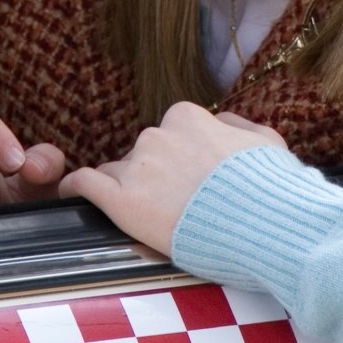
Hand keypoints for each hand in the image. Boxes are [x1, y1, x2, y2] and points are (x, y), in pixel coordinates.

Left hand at [59, 102, 285, 254]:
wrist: (268, 225)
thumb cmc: (272, 187)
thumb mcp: (266, 142)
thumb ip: (237, 127)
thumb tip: (222, 125)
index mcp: (187, 117)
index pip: (167, 134)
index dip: (176, 161)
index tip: (187, 182)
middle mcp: (158, 136)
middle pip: (141, 155)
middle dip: (152, 178)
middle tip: (174, 207)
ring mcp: (138, 168)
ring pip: (116, 173)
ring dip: (127, 191)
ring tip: (147, 218)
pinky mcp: (122, 201)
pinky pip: (85, 185)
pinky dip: (75, 189)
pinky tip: (70, 196)